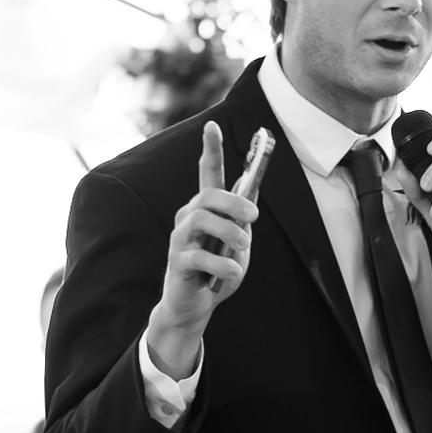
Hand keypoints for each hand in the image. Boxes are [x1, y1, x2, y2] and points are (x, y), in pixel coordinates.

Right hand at [145, 121, 258, 377]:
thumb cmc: (217, 272)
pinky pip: (200, 257)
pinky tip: (232, 273)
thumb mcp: (239, 243)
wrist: (195, 307)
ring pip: (202, 220)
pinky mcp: (178, 262)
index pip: (207, 173)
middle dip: (233, 202)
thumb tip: (251, 193)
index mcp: (205, 210)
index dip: (210, 149)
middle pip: (208, 195)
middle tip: (253, 217)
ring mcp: (181, 239)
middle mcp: (188, 218)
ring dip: (229, 233)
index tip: (212, 125)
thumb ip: (243, 219)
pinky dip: (223, 265)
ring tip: (242, 249)